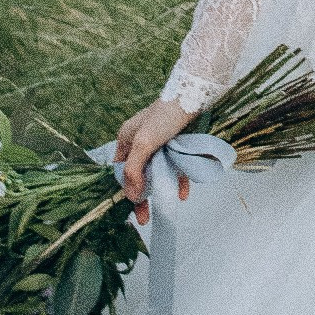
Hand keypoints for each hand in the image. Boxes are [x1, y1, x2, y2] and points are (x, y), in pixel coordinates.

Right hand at [111, 96, 198, 223]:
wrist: (194, 96)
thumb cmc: (164, 117)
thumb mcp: (144, 143)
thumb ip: (134, 170)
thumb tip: (131, 196)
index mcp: (126, 140)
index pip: (121, 171)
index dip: (126, 190)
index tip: (133, 208)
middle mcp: (141, 143)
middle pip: (139, 175)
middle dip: (143, 196)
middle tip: (146, 218)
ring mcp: (160, 144)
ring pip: (158, 172)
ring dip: (161, 188)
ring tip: (167, 205)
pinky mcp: (177, 145)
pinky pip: (175, 167)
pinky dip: (178, 180)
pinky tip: (183, 193)